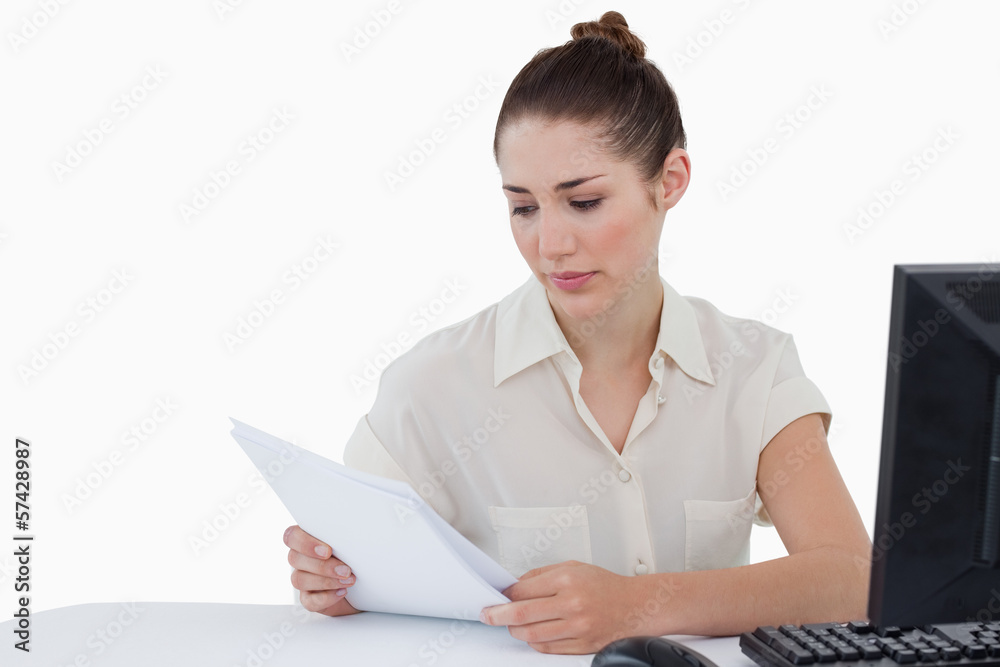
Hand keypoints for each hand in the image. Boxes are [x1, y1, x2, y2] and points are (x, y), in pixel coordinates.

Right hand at [284, 525, 361, 616]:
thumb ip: (342, 537)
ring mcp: (302, 578)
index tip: (328, 551)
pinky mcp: (308, 598)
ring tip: (348, 580)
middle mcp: (300, 558)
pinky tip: (342, 592)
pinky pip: (309, 601)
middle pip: (294, 559)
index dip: (305, 544)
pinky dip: (327, 598)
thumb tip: (354, 534)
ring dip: (326, 581)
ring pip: (299, 580)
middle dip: (322, 566)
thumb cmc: (354, 555)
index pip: (291, 536)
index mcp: (306, 538)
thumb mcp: (349, 543)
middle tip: (345, 570)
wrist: (363, 583)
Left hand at [479, 560, 650, 654]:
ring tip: (511, 625)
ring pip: (531, 635)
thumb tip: (516, 587)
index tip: (496, 597)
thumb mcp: (573, 567)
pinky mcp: (582, 645)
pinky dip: (534, 642)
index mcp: (567, 580)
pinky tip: (532, 634)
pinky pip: (547, 648)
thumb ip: (542, 576)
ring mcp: (577, 627)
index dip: (504, 595)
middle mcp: (572, 604)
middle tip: (488, 615)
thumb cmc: (605, 585)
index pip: (523, 590)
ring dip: (515, 631)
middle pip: (521, 615)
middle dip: (498, 616)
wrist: (636, 606)